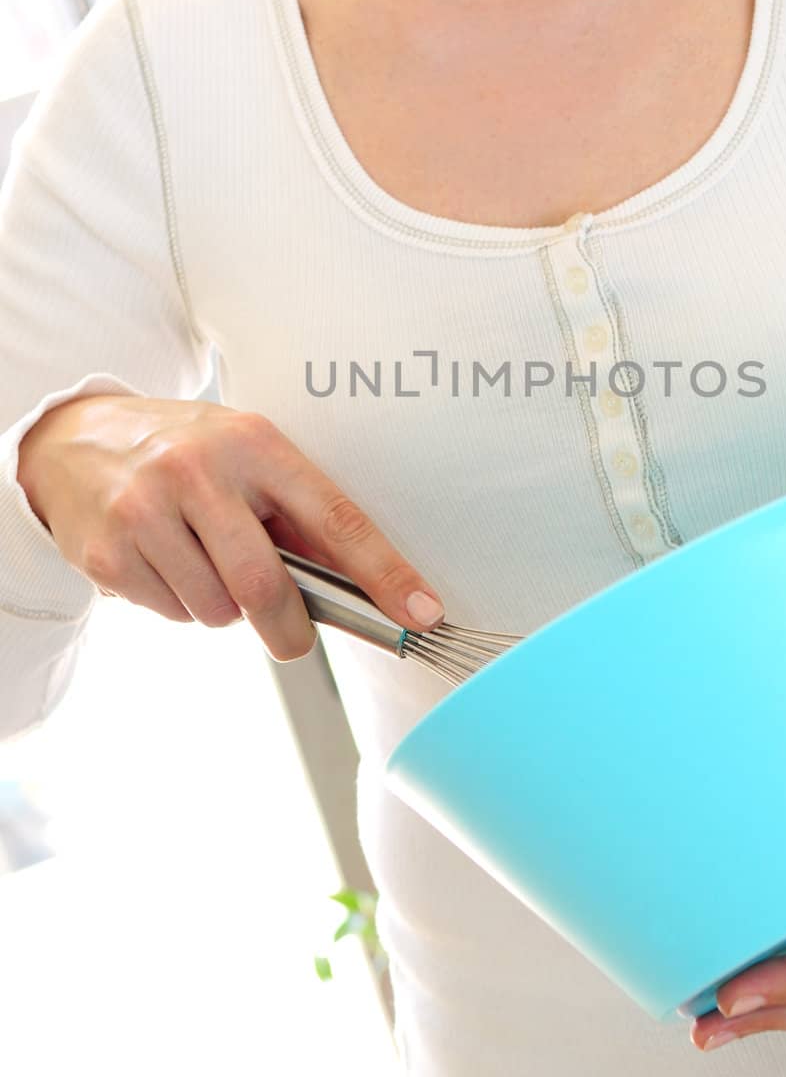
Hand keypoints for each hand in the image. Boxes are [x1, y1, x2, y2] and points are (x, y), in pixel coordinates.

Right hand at [16, 393, 445, 662]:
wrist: (73, 438)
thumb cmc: (184, 452)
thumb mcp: (247, 457)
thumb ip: (298, 516)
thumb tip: (364, 586)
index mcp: (253, 443)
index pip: (335, 517)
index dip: (383, 572)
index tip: (421, 612)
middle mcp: (198, 470)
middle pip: (264, 585)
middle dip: (288, 628)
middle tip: (293, 638)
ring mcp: (145, 510)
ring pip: (216, 610)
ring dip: (223, 610)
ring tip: (203, 563)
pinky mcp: (107, 552)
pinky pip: (171, 614)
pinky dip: (180, 605)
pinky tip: (164, 562)